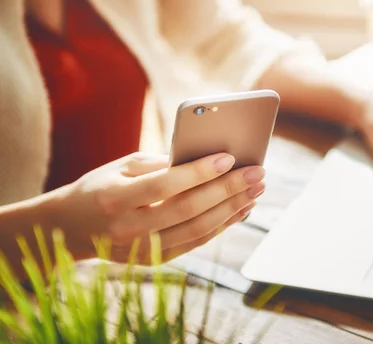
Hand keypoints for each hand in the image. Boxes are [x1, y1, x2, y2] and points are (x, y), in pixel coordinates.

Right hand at [49, 152, 264, 263]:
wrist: (71, 228)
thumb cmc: (100, 187)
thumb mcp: (121, 167)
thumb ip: (160, 163)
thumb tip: (205, 157)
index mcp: (115, 198)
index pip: (165, 185)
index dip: (199, 172)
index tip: (229, 157)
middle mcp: (128, 228)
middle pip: (188, 209)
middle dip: (228, 189)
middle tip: (257, 173)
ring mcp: (142, 249)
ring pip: (197, 229)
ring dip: (232, 209)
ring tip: (256, 190)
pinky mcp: (154, 260)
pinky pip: (195, 242)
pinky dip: (221, 225)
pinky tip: (241, 209)